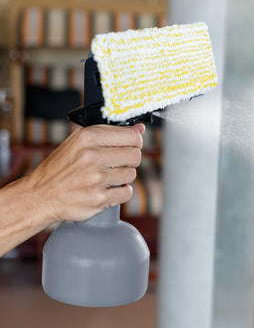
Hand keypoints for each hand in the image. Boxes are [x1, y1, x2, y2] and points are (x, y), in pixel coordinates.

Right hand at [24, 124, 144, 223]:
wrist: (40, 196)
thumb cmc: (61, 168)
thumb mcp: (79, 143)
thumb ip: (110, 134)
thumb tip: (140, 128)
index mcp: (87, 137)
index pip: (132, 136)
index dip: (135, 142)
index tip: (131, 146)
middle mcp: (91, 156)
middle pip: (135, 155)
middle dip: (130, 160)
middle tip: (118, 163)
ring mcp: (95, 178)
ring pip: (131, 174)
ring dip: (123, 177)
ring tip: (108, 177)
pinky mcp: (98, 198)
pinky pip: (126, 192)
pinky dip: (120, 192)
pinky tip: (108, 189)